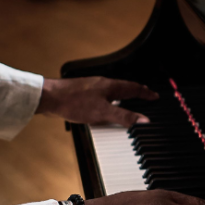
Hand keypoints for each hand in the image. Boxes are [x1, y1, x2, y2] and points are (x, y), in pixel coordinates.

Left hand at [36, 76, 158, 126]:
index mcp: (110, 86)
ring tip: (127, 101)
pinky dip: (109, 100)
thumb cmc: (74, 102)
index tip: (154, 96)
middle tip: (144, 96)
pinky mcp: (81, 93)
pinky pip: (101, 96)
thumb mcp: (103, 112)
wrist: (50, 97)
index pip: (133, 88)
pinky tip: (103, 107)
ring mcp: (91, 88)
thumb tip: (143, 120)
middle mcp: (101, 84)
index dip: (145, 93)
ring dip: (122, 96)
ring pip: (111, 91)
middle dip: (135, 92)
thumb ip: (124, 116)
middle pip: (123, 87)